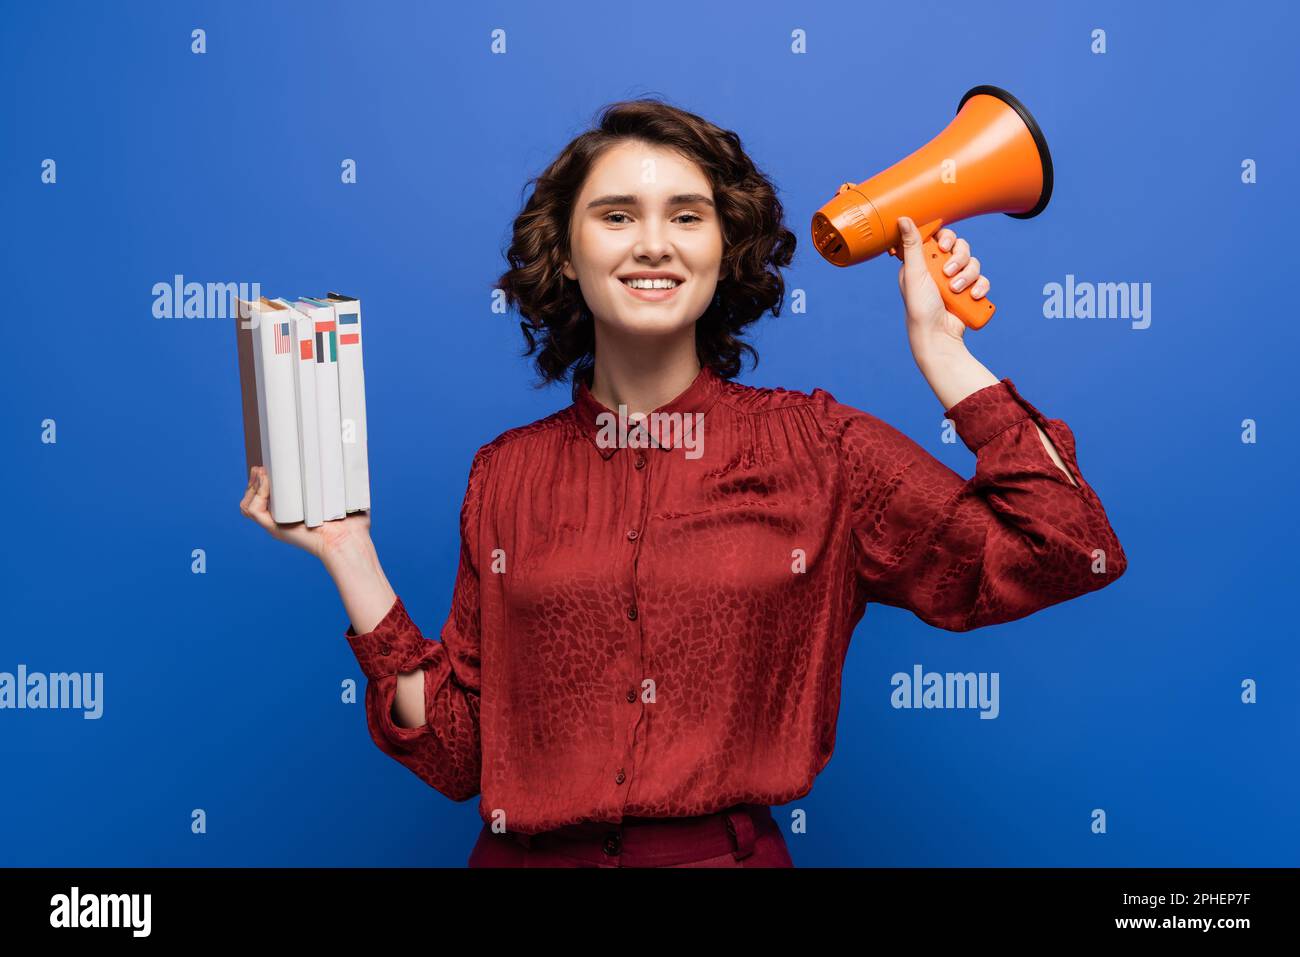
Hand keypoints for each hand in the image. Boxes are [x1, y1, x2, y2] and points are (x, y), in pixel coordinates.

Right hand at [239, 465, 371, 562]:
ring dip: (253, 485)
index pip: (268, 494)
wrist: (350, 539)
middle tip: (264, 465)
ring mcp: (276, 524)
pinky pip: (253, 510)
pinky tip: (267, 480)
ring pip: (249, 505)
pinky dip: (256, 494)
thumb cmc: (353, 522)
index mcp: (293, 512)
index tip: (270, 461)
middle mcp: (281, 519)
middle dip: (255, 479)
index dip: (264, 479)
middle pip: (254, 497)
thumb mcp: (344, 496)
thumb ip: (343, 480)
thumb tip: (349, 455)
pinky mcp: (274, 529)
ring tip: (264, 472)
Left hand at [896, 216, 990, 358]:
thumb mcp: (914, 274)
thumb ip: (912, 246)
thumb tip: (902, 218)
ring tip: (955, 291)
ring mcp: (955, 281)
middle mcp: (939, 269)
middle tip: (948, 272)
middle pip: (959, 247)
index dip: (945, 238)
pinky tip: (973, 296)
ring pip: (973, 262)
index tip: (944, 244)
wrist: (938, 337)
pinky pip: (982, 280)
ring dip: (967, 275)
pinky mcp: (968, 292)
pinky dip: (980, 287)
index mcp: (922, 263)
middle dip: (958, 258)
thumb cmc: (920, 309)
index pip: (938, 238)